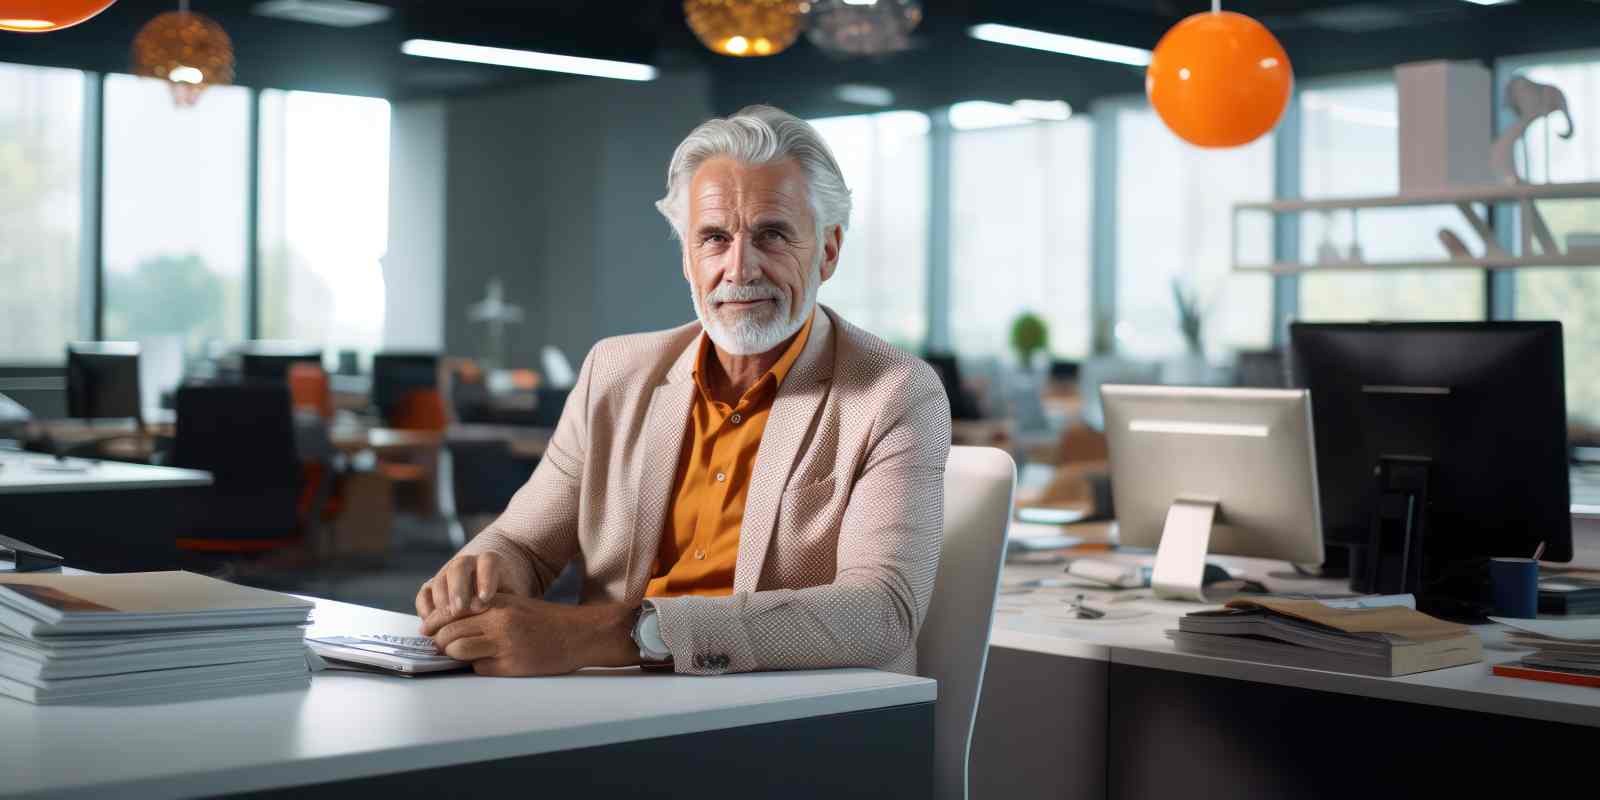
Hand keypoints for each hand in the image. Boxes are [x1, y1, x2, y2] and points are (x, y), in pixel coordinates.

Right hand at [415, 551, 528, 633]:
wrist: (493, 585)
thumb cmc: (508, 594)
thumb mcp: (514, 595)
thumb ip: (508, 603)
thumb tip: (505, 622)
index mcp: (491, 561)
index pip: (488, 562)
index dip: (485, 578)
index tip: (485, 598)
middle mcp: (467, 563)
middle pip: (459, 568)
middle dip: (459, 589)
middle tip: (460, 609)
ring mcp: (448, 573)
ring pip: (440, 580)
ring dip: (442, 600)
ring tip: (448, 618)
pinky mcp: (433, 586)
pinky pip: (425, 594)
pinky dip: (426, 607)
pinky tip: (432, 622)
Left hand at [430, 595, 638, 676]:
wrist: (578, 634)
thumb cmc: (545, 620)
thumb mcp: (515, 604)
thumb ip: (486, 609)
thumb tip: (451, 623)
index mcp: (497, 602)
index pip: (452, 610)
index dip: (434, 622)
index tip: (427, 630)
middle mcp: (498, 621)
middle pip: (449, 632)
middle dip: (438, 642)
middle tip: (438, 647)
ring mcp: (504, 644)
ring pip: (458, 650)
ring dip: (453, 655)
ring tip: (457, 656)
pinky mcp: (512, 665)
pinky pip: (478, 668)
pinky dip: (476, 667)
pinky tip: (485, 663)